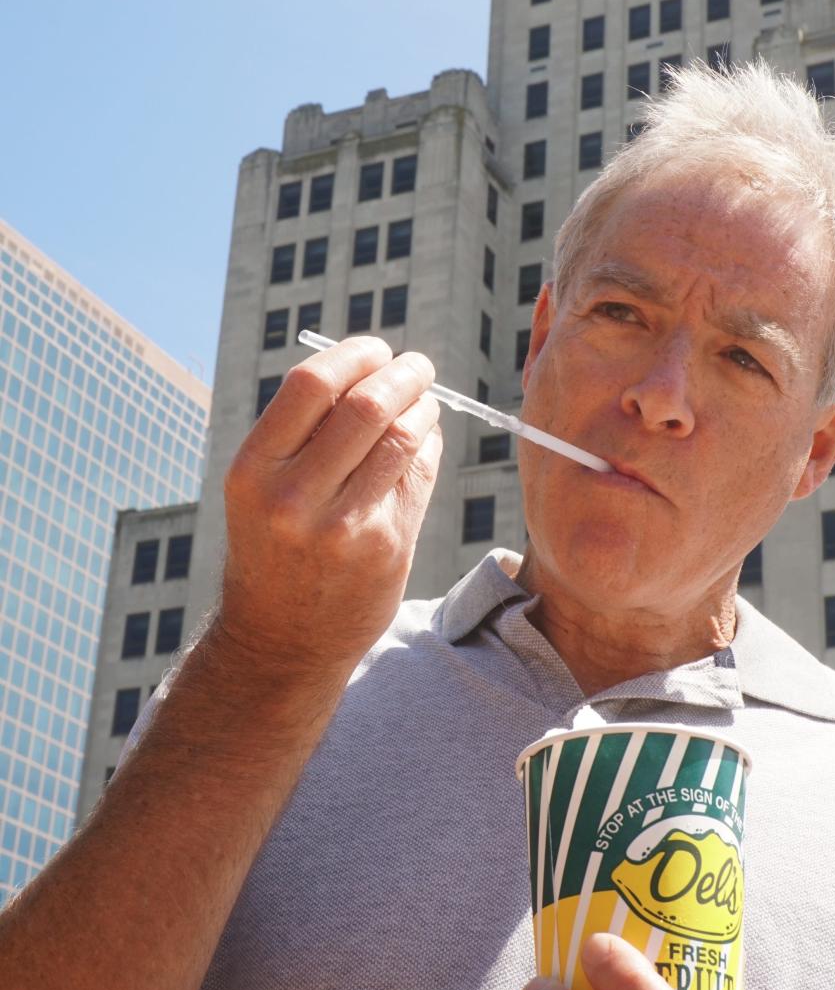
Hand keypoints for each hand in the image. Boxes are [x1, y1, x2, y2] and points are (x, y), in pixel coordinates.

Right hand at [218, 336, 441, 677]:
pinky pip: (417, 475)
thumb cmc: (275, 545)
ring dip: (423, 407)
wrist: (280, 639)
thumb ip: (309, 430)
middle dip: (403, 374)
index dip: (354, 355)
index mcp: (253, 469)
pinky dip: (428, 446)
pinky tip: (425, 440)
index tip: (377, 350)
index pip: (311, 384)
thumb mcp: (264, 486)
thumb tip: (376, 368)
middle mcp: (292, 497)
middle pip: (366, 405)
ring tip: (425, 400)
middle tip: (419, 366)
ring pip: (402, 437)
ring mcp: (341, 526)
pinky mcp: (384, 547)